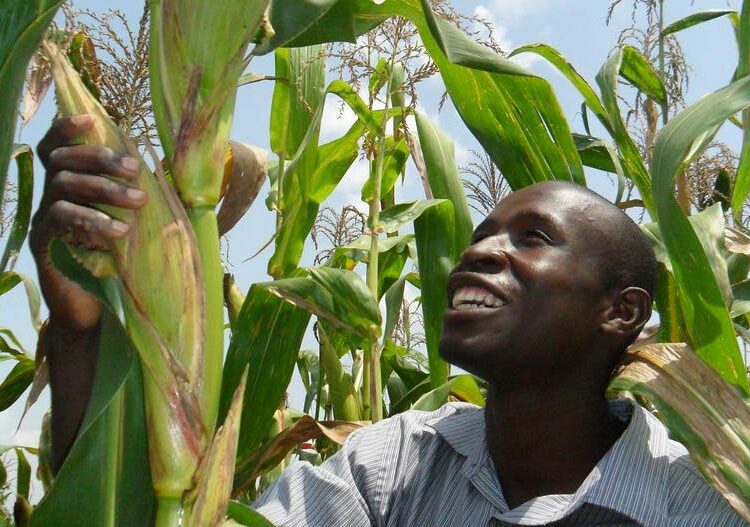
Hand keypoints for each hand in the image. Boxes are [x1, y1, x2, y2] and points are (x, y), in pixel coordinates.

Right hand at [30, 114, 147, 331]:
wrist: (94, 308)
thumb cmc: (118, 261)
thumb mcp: (133, 222)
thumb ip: (141, 194)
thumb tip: (173, 168)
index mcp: (70, 186)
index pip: (57, 147)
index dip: (67, 127)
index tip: (93, 118)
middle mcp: (51, 197)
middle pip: (61, 160)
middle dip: (100, 158)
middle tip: (134, 170)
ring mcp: (43, 219)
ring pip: (62, 184)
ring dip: (104, 188)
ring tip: (138, 202)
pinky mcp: (42, 243)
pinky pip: (58, 218)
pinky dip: (91, 219)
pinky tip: (118, 230)